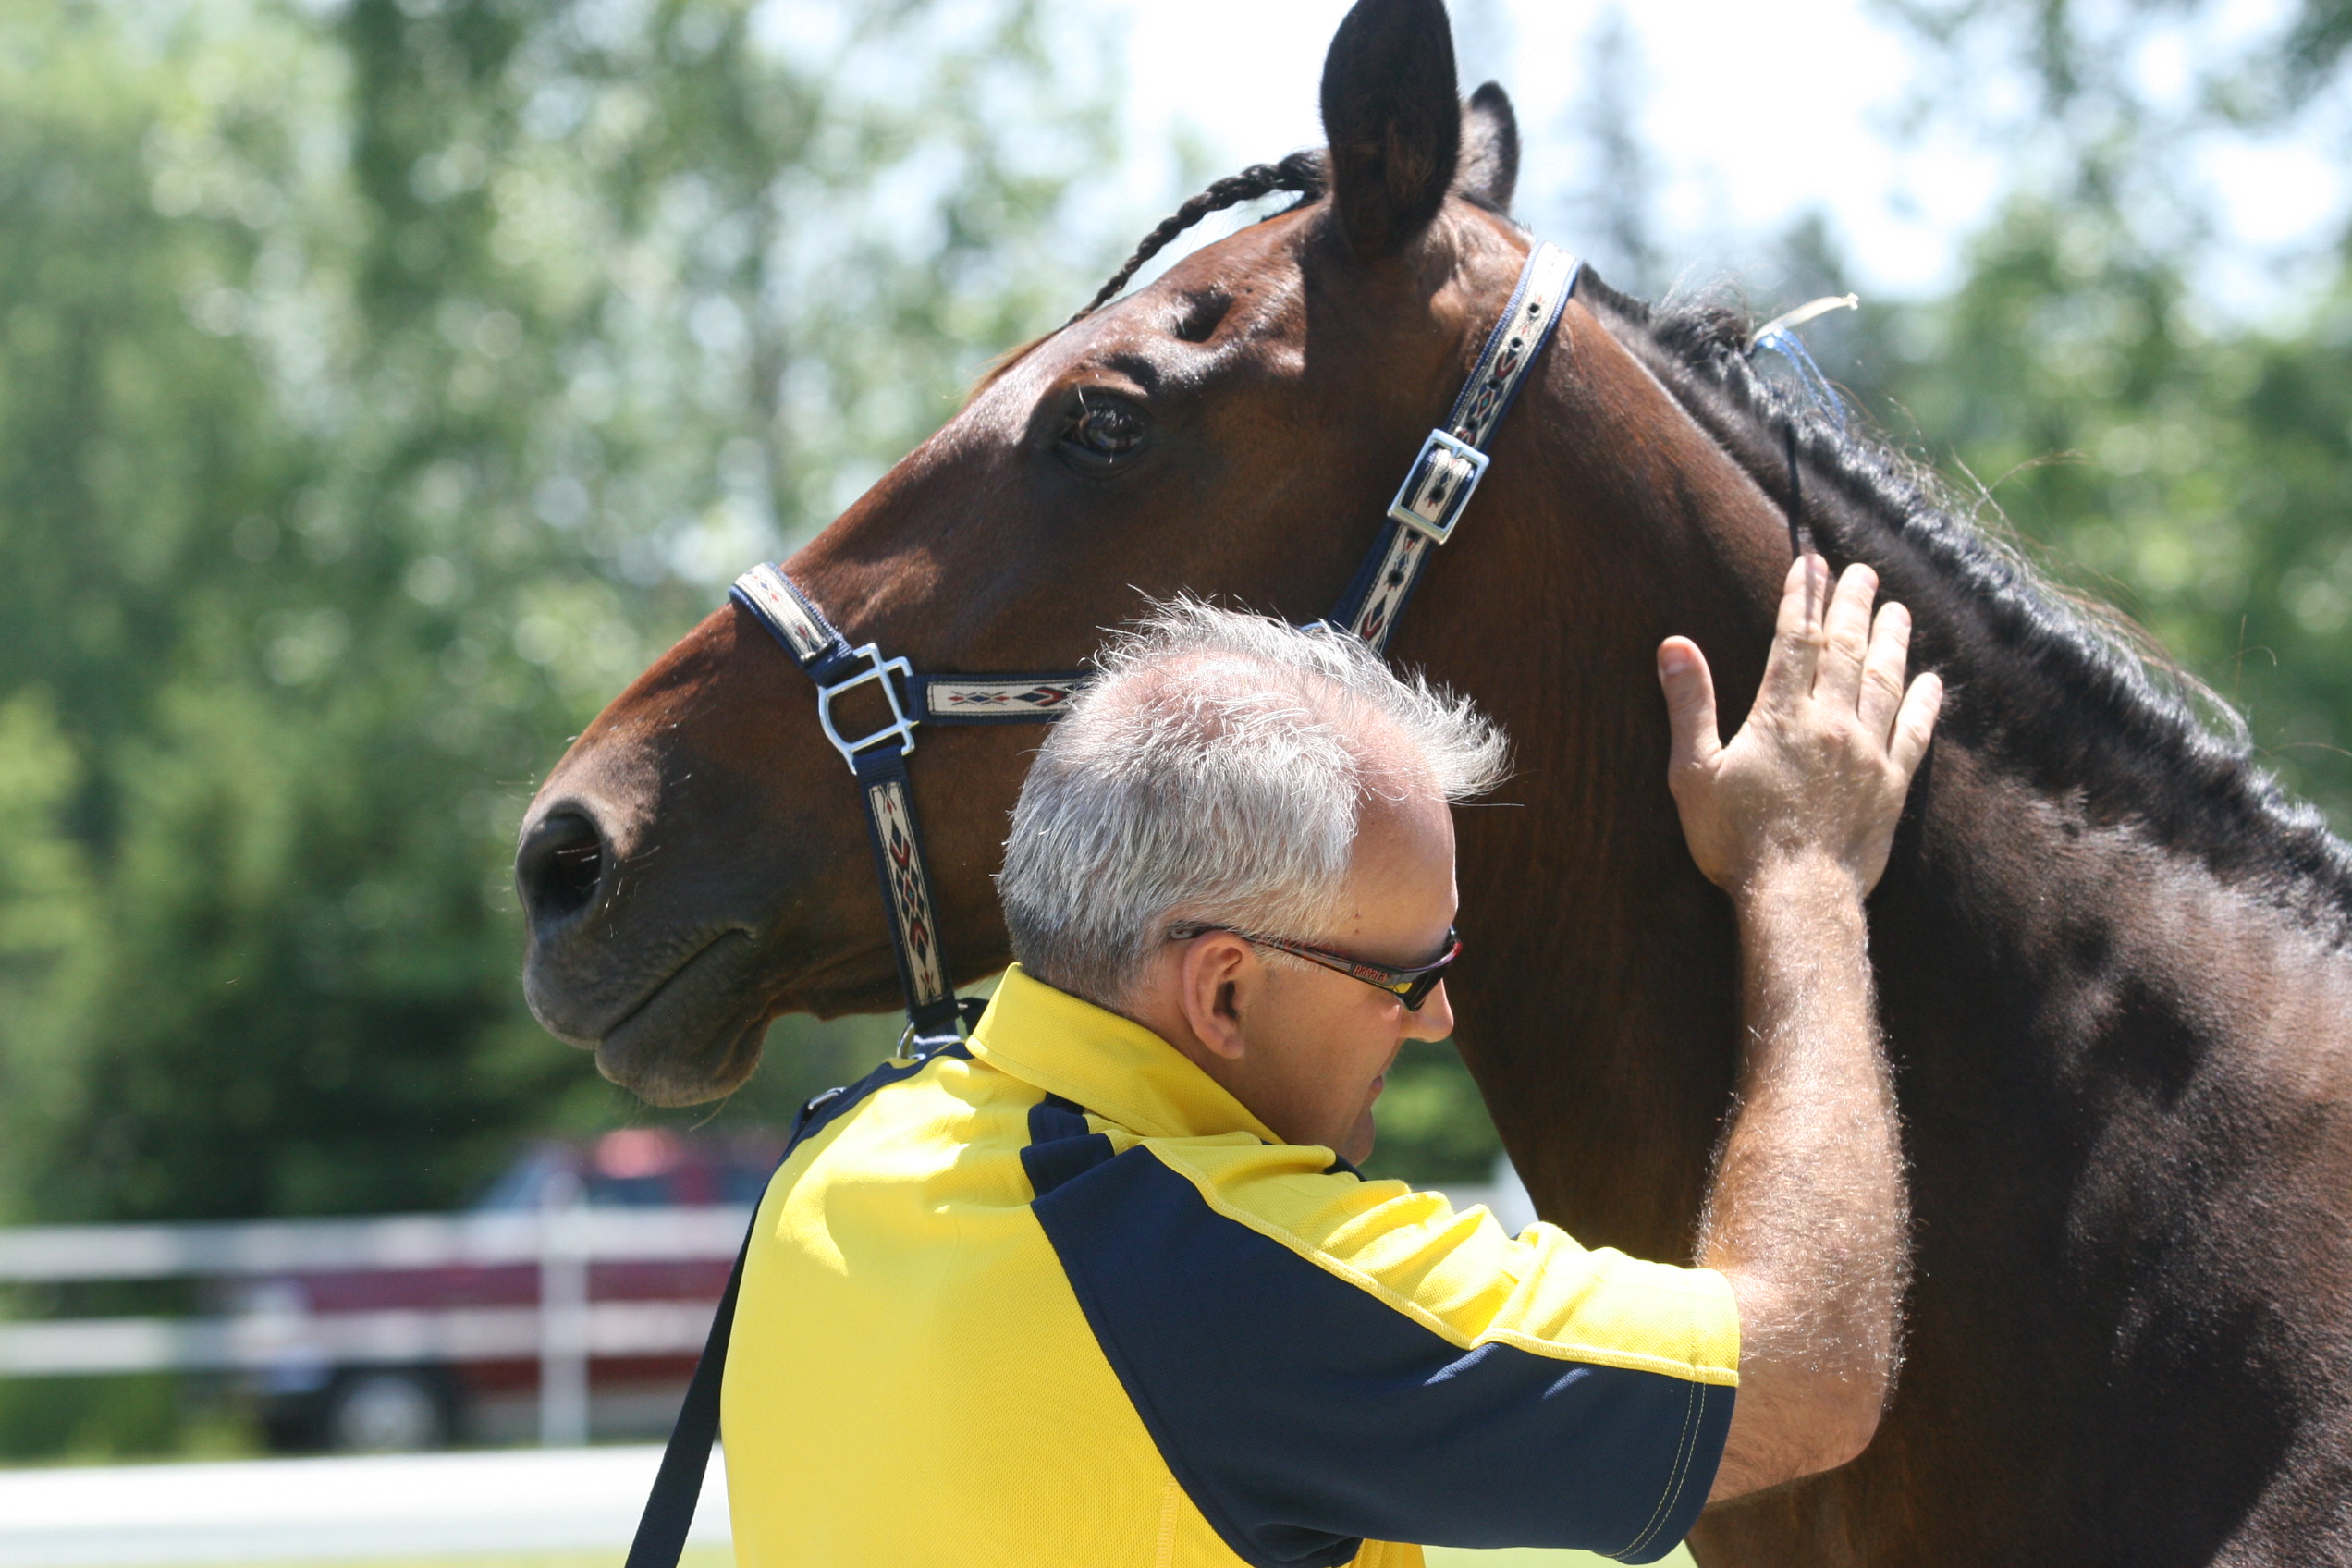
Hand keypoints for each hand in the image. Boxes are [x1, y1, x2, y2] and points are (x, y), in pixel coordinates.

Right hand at [1657, 556, 1941, 900]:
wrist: (1797, 895)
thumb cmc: (1735, 840)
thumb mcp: (1694, 772)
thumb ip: (1689, 705)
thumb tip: (1674, 645)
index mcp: (1781, 715)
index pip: (1796, 639)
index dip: (1804, 596)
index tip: (1812, 562)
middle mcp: (1831, 723)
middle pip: (1848, 649)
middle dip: (1855, 605)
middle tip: (1864, 572)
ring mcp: (1868, 753)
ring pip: (1886, 682)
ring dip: (1893, 641)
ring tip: (1900, 609)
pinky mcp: (1892, 786)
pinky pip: (1915, 733)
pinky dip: (1925, 703)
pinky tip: (1932, 681)